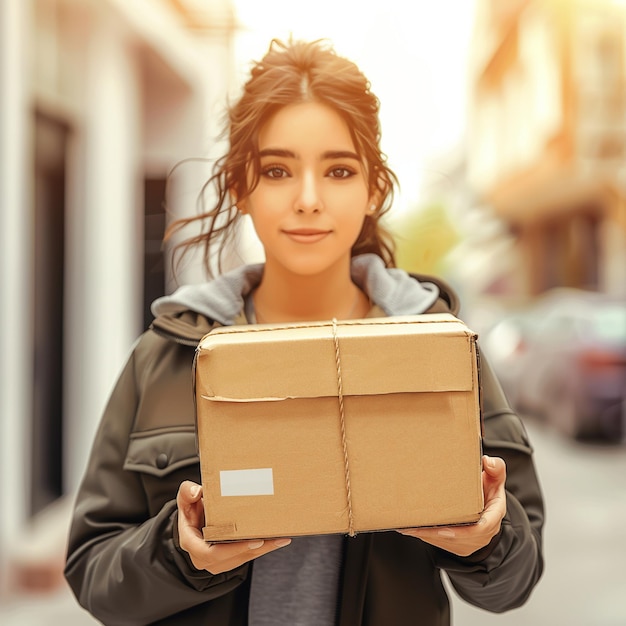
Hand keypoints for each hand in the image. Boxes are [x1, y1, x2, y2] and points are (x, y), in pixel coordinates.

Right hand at [176, 480, 291, 573]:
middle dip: (254, 548)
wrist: (194, 521)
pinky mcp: (230, 559)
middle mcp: (205, 557)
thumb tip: (197, 492)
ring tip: (280, 538)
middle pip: (232, 557)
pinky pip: (247, 555)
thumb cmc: (190, 509)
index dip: (233, 549)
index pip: (210, 553)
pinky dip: (263, 548)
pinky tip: (277, 539)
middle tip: (273, 538)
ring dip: (263, 549)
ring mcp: (218, 561)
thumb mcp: (184, 498)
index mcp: (192, 543)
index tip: (253, 541)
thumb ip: (186, 492)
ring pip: (243, 557)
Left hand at [397, 455, 506, 556]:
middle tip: (415, 526)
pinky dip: (425, 535)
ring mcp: (469, 543)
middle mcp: (481, 534)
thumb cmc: (489, 492)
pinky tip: (409, 528)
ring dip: (427, 535)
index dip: (465, 531)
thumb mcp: (495, 480)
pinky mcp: (458, 546)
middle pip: (458, 538)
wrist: (487, 511)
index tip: (445, 529)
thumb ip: (495, 469)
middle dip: (436, 533)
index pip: (483, 527)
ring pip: (447, 542)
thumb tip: (487, 461)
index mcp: (492, 517)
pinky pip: (440, 543)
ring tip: (407, 526)